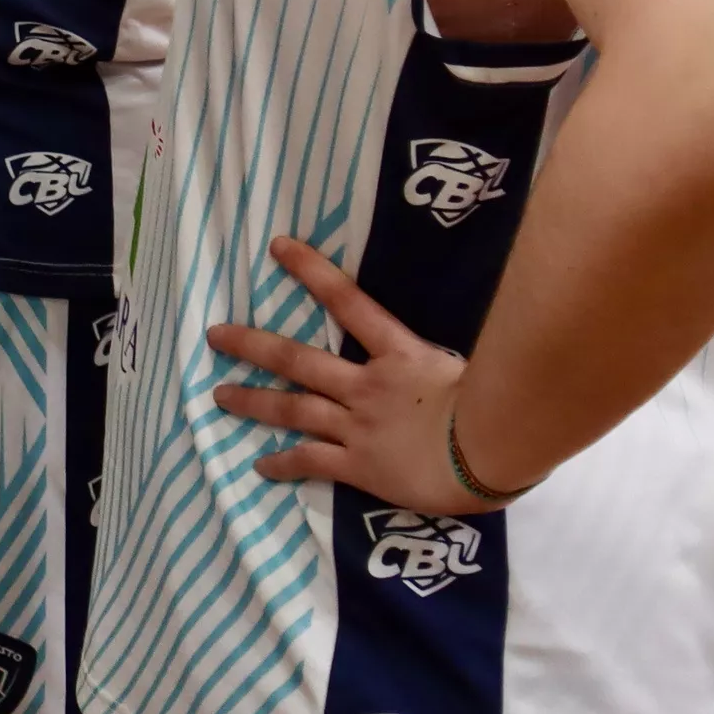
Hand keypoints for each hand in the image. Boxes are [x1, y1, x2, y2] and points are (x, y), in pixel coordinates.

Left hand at [205, 236, 491, 513]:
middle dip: (253, 345)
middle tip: (215, 336)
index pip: (349, 300)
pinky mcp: (359, 466)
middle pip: (297, 359)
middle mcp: (367, 386)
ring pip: (293, 409)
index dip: (311, 270)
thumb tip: (464, 340)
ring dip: (253, 401)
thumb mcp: (471, 366)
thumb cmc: (498, 408)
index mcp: (399, 354)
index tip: (277, 247)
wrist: (492, 453)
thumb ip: (449, 356)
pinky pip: (312, 462)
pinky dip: (284, 464)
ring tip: (220, 396)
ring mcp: (358, 426)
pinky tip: (261, 466)